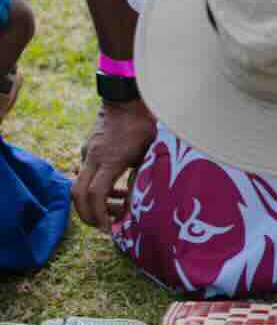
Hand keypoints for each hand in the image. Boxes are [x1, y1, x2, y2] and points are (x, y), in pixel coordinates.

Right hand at [74, 103, 157, 231]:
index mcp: (110, 159)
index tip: (110, 228)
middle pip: (78, 194)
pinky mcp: (89, 148)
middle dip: (88, 215)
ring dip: (97, 201)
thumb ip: (144, 174)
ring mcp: (88, 152)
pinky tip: (118, 191)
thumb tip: (142, 199)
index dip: (100, 215)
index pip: (96, 194)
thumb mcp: (152, 150)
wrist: (128, 96)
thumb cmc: (145, 122)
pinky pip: (88, 174)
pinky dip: (99, 187)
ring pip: (82, 185)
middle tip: (104, 227)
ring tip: (119, 209)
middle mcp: (93, 157)